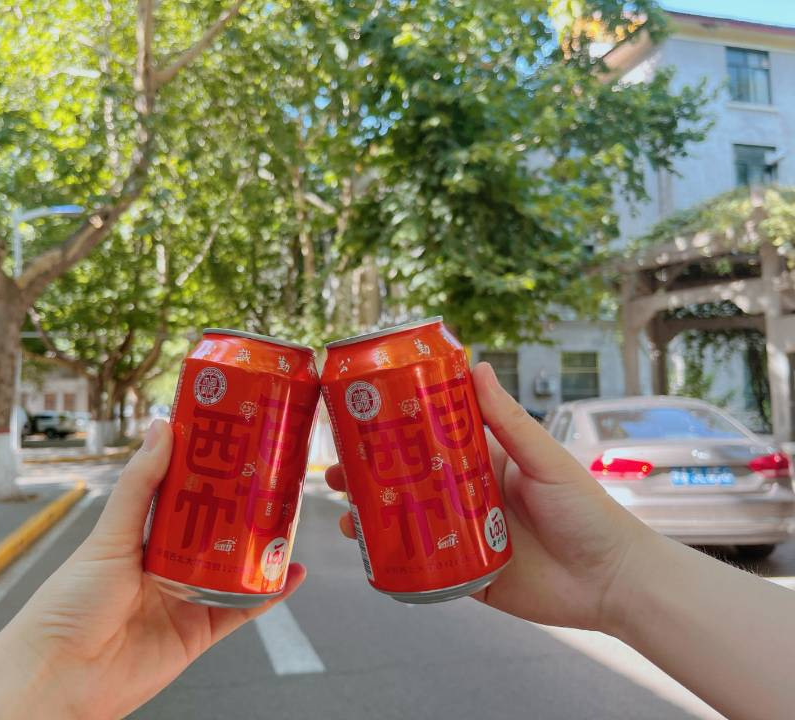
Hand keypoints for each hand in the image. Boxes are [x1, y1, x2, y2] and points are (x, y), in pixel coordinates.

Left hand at [0, 420, 304, 719]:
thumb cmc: (70, 604)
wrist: (61, 677)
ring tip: (289, 518)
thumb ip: (140, 486)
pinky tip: (291, 573)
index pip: (183, 496)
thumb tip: (161, 429)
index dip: (209, 472)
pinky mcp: (199, 632)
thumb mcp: (108, 536)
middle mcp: (166, 565)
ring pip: (234, 566)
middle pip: (215, 530)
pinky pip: (243, 609)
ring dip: (261, 547)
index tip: (236, 443)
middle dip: (243, 507)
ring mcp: (185, 598)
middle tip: (274, 477)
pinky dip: (269, 593)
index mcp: (141, 538)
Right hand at [327, 362, 649, 632]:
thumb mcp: (545, 460)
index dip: (396, 430)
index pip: (431, 439)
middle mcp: (469, 497)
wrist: (613, 582)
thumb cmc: (588, 512)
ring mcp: (465, 538)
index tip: (361, 420)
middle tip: (336, 473)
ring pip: (408, 524)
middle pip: (409, 482)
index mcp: (485, 463)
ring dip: (375, 519)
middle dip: (370, 477)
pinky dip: (395, 563)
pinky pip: (423, 569)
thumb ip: (508, 421)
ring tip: (346, 517)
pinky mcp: (468, 575)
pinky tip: (370, 557)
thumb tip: (478, 368)